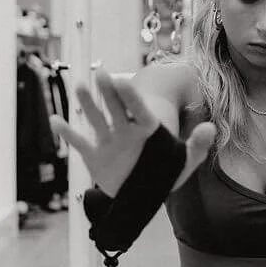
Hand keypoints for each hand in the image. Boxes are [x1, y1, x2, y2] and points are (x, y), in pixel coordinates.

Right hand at [50, 68, 215, 195]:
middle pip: (116, 108)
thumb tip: (210, 128)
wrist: (141, 194)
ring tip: (79, 85)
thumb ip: (197, 146)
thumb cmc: (163, 174)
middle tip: (101, 73)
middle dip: (108, 91)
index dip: (131, 98)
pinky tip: (55, 121)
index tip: (125, 82)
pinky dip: (66, 134)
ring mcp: (108, 142)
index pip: (139, 110)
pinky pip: (79, 143)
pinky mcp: (94, 156)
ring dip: (88, 104)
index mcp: (147, 131)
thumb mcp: (185, 162)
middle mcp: (125, 131)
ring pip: (96, 120)